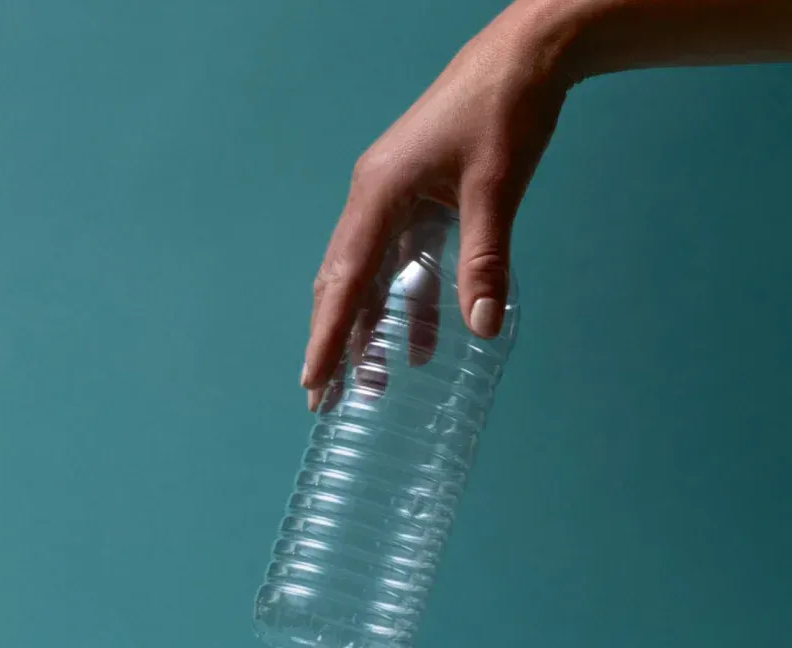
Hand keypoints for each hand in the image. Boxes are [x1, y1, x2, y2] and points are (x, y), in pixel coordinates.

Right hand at [300, 0, 574, 409]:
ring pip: (367, 279)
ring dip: (368, 332)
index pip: (343, 279)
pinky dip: (405, 306)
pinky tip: (420, 346)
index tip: (313, 382)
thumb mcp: (496, 188)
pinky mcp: (413, 202)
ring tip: (368, 386)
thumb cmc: (504, 112)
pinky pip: (398, 265)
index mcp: (378, 194)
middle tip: (325, 400)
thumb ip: (484, 259)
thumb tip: (482, 329)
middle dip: (334, 344)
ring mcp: (389, 201)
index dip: (327, 335)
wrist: (523, 57)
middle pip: (341, 284)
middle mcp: (372, 200)